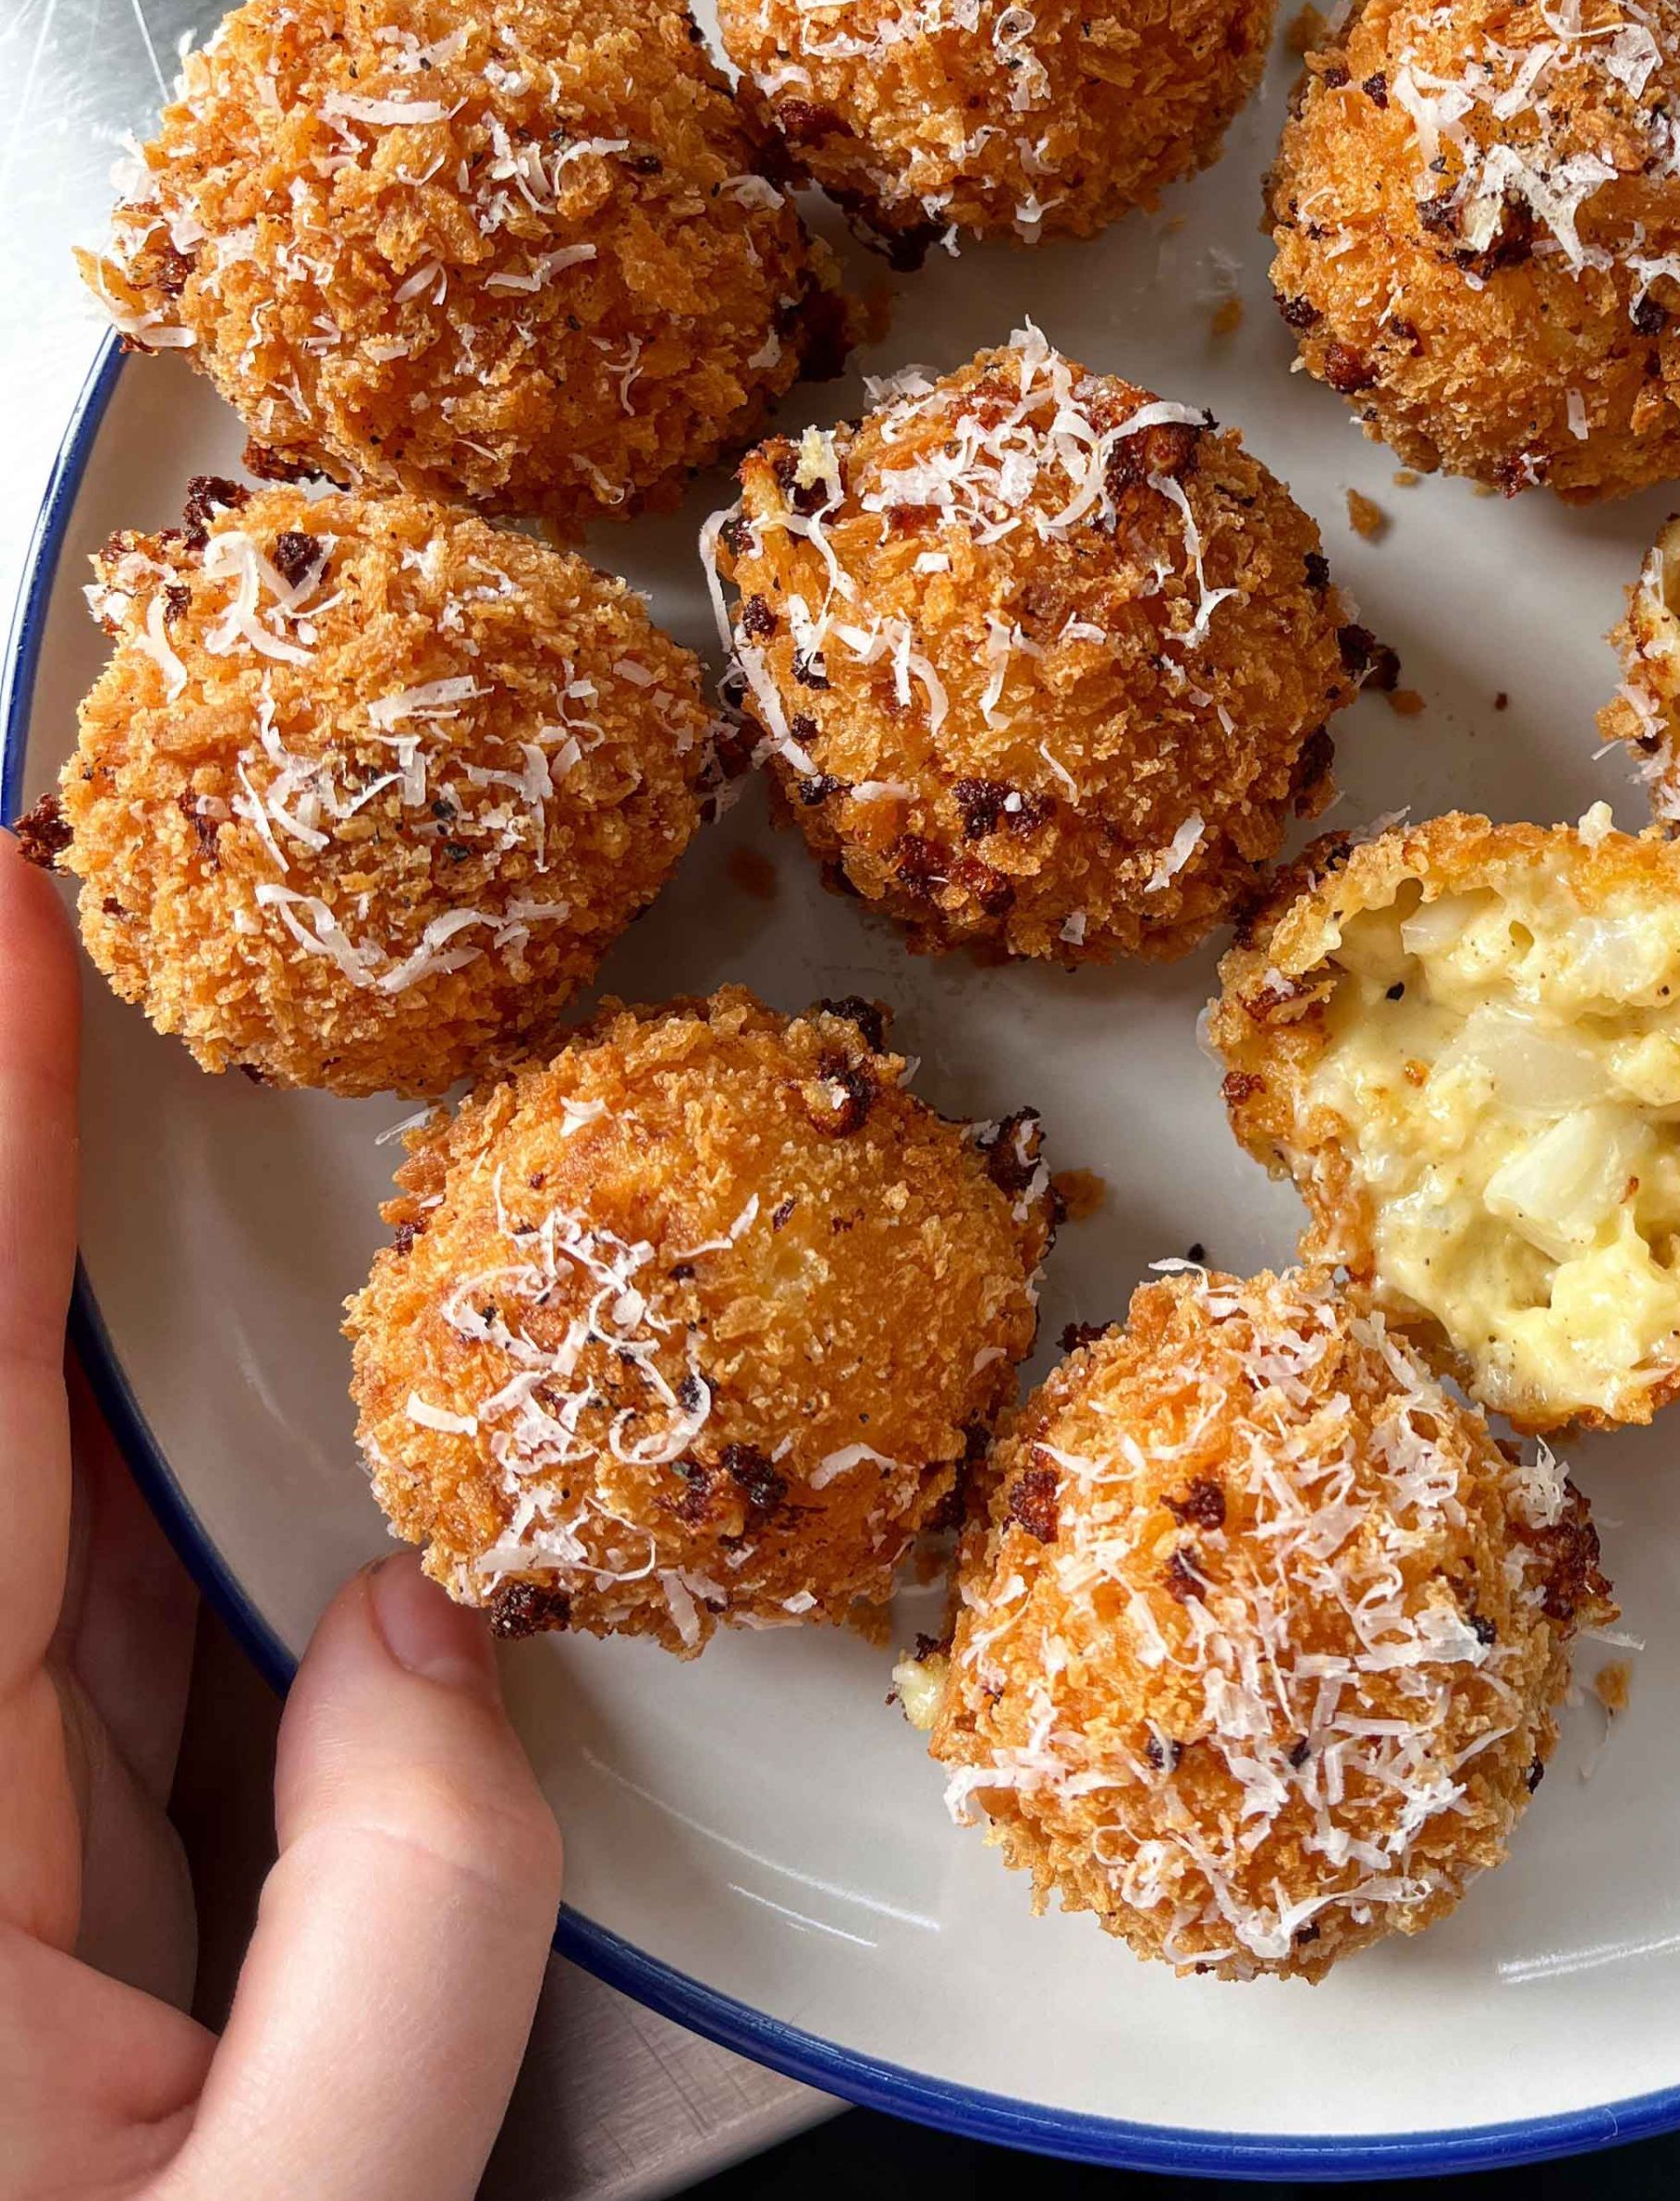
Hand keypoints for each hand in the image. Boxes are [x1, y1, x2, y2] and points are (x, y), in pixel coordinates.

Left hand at [0, 832, 562, 2199]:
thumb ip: (408, 1935)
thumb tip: (443, 1638)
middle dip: (32, 1191)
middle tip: (90, 934)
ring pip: (48, 1554)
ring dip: (123, 1368)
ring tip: (205, 1167)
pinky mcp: (33, 1941)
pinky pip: (121, 1680)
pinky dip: (212, 1559)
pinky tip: (304, 1488)